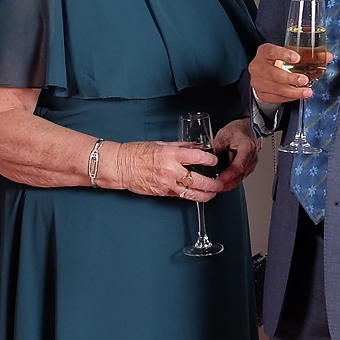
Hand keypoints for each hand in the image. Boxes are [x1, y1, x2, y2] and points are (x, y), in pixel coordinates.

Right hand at [107, 140, 224, 201]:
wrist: (120, 166)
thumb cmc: (136, 152)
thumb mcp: (160, 144)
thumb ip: (180, 146)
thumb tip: (195, 147)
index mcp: (171, 155)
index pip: (197, 158)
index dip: (210, 160)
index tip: (214, 161)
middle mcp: (171, 171)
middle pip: (199, 181)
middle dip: (212, 184)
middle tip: (220, 184)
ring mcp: (167, 184)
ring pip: (191, 193)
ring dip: (205, 195)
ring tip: (213, 194)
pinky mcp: (162, 193)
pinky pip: (180, 196)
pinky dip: (189, 196)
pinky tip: (196, 195)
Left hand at [211, 119, 258, 191]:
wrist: (247, 127)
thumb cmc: (238, 129)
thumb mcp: (225, 134)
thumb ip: (216, 145)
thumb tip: (206, 155)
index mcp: (247, 148)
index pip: (238, 166)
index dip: (228, 175)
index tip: (219, 181)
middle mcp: (252, 157)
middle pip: (240, 175)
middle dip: (228, 184)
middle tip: (215, 188)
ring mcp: (252, 163)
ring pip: (241, 178)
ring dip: (230, 184)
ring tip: (217, 187)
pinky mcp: (249, 166)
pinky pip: (241, 176)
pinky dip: (232, 180)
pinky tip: (224, 182)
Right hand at [249, 41, 324, 104]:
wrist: (262, 74)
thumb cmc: (278, 61)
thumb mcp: (288, 54)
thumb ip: (307, 55)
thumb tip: (328, 56)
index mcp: (264, 52)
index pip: (272, 51)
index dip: (284, 55)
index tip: (297, 58)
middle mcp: (258, 66)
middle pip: (274, 74)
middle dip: (291, 78)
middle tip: (305, 80)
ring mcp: (257, 81)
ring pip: (276, 88)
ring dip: (293, 91)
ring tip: (306, 91)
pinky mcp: (261, 94)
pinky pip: (277, 97)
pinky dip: (289, 97)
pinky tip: (298, 95)